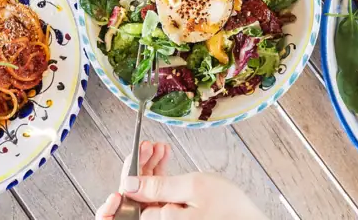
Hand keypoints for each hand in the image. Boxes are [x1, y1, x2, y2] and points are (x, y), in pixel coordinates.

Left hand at [99, 144, 267, 219]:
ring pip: (148, 194)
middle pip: (137, 194)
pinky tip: (167, 161)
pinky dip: (161, 178)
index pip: (130, 194)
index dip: (133, 167)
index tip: (141, 149)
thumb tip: (128, 184)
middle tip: (152, 145)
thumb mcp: (193, 188)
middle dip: (142, 166)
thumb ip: (158, 187)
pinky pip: (159, 198)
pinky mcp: (176, 218)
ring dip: (151, 169)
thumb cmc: (229, 208)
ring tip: (161, 149)